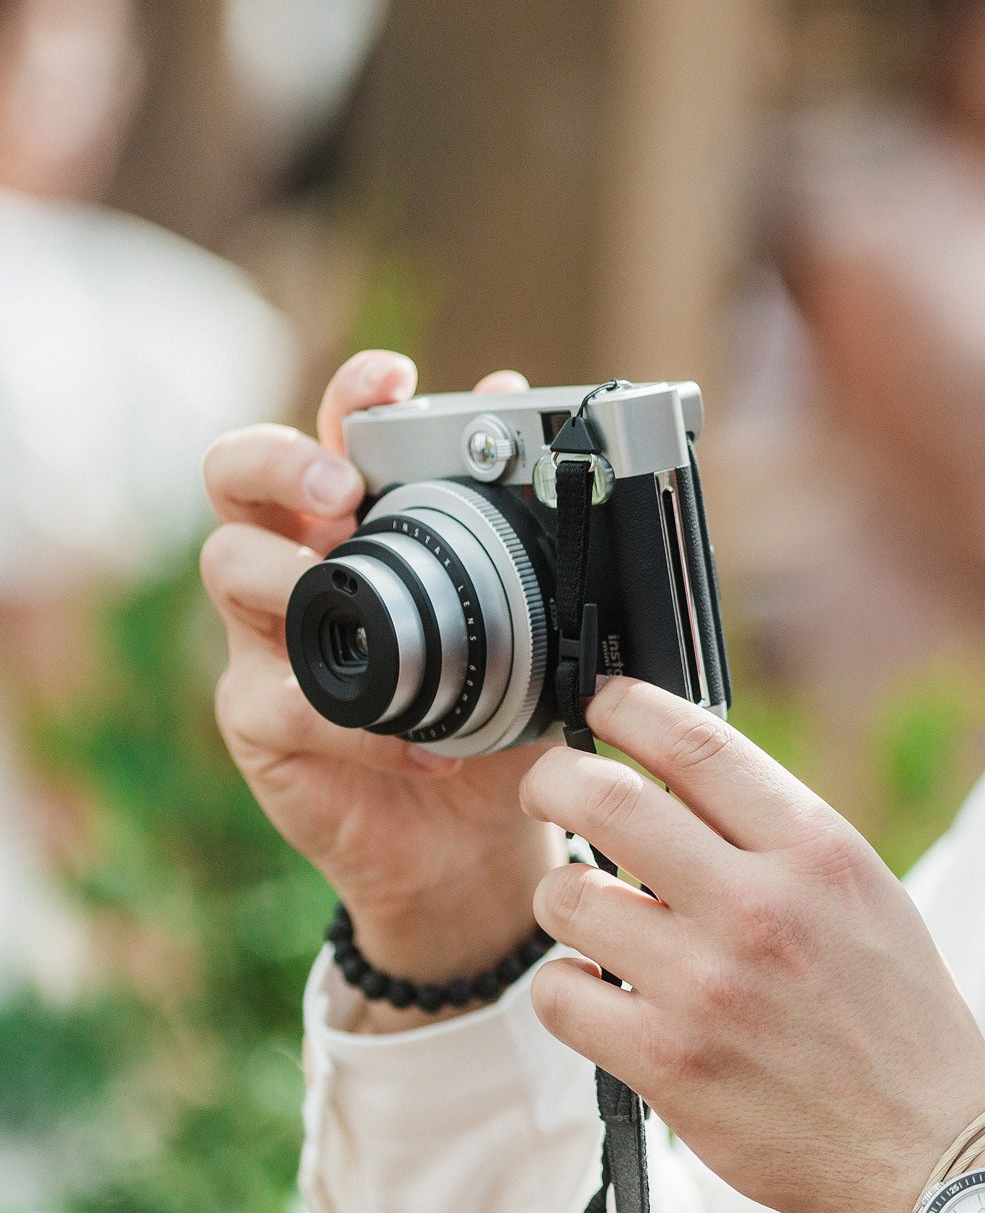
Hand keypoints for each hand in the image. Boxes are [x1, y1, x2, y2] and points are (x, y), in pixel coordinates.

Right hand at [201, 351, 560, 1030]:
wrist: (475, 835)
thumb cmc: (495, 712)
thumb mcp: (525, 627)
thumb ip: (519, 533)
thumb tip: (527, 412)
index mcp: (361, 525)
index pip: (330, 432)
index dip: (348, 395)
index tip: (392, 377)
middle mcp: (298, 563)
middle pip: (235, 475)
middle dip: (281, 463)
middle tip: (341, 490)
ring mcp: (265, 641)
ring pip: (231, 570)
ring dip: (294, 581)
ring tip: (367, 613)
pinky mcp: (259, 723)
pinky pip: (280, 699)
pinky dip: (349, 716)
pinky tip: (415, 737)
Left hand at [521, 678, 984, 1212]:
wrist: (929, 1143)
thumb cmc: (898, 1014)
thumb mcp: (864, 892)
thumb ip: (778, 835)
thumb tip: (679, 779)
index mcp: (817, 849)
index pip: (697, 741)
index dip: (627, 706)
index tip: (601, 705)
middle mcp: (761, 905)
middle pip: (608, 798)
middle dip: (554, 779)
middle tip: (547, 788)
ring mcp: (709, 986)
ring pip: (567, 897)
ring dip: (561, 896)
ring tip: (586, 911)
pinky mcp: (669, 1063)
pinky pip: (561, 995)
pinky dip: (566, 988)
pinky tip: (598, 993)